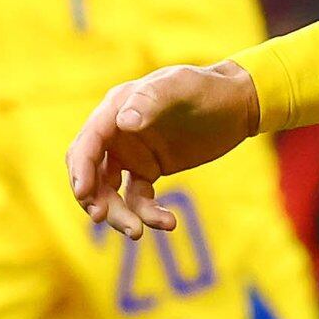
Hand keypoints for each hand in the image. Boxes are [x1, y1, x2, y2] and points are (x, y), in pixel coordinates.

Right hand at [68, 61, 260, 235]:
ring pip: (110, 192)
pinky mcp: (148, 170)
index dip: (81, 169)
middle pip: (91, 172)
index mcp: (116, 109)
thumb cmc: (207, 88)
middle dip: (93, 198)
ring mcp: (131, 153)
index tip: (85, 195)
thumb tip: (124, 123)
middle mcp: (116, 132)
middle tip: (104, 218)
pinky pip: (138, 199)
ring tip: (138, 232)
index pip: (87, 143)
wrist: (237, 103)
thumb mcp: (181, 87)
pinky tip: (168, 222)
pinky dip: (148, 214)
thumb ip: (151, 100)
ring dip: (119, 214)